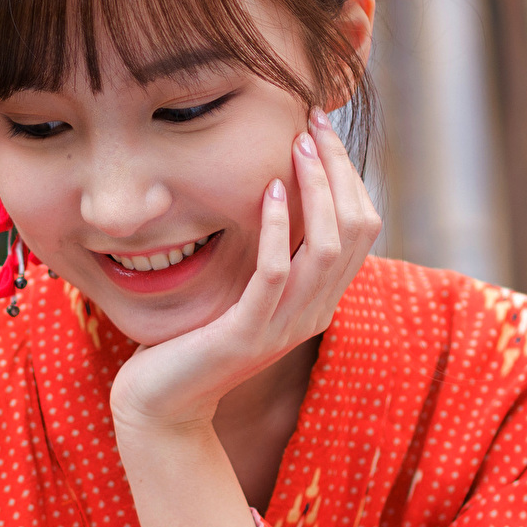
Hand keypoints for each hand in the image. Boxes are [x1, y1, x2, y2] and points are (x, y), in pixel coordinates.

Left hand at [107, 111, 382, 439]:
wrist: (163, 404)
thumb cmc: (195, 339)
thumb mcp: (244, 290)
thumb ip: (270, 253)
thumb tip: (277, 189)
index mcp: (319, 299)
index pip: (362, 227)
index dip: (349, 174)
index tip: (321, 128)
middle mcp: (314, 313)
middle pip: (357, 230)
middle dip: (339, 169)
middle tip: (315, 122)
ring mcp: (285, 326)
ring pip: (328, 248)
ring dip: (316, 189)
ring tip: (297, 146)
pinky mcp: (248, 334)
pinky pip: (275, 273)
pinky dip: (278, 229)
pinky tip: (268, 192)